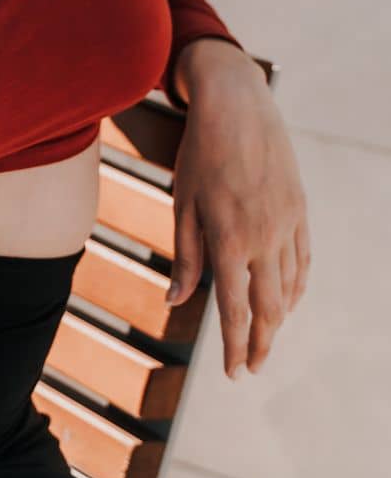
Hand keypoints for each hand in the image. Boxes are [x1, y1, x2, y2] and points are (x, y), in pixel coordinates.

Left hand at [165, 40, 310, 378]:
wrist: (236, 104)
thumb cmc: (199, 152)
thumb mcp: (182, 203)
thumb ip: (185, 256)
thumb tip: (175, 302)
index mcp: (229, 239)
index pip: (234, 310)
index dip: (234, 347)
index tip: (234, 373)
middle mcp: (263, 237)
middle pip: (268, 308)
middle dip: (261, 344)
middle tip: (252, 368)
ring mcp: (286, 224)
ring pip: (289, 288)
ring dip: (279, 320)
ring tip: (265, 339)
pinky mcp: (299, 209)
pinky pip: (302, 260)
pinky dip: (296, 287)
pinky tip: (287, 300)